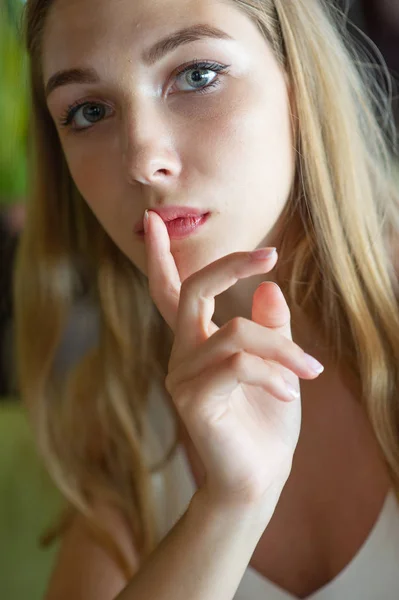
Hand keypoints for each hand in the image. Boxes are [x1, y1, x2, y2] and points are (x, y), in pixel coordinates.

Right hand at [144, 211, 323, 522]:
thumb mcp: (277, 364)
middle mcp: (181, 353)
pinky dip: (272, 373)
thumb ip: (270, 326)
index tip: (154, 219)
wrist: (260, 474)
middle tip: (270, 255)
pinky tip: (290, 393)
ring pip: (235, 332)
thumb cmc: (267, 419)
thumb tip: (269, 288)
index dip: (160, 257)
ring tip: (309, 373)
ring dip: (282, 349)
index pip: (170, 292)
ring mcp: (182, 376)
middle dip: (230, 268)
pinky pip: (237, 364)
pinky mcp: (191, 399)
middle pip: (194, 292)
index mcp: (197, 342)